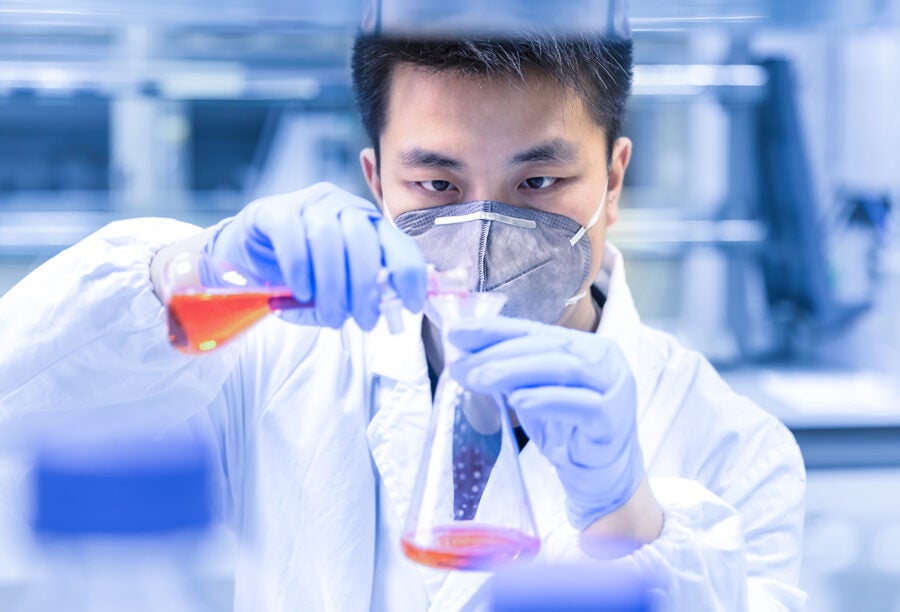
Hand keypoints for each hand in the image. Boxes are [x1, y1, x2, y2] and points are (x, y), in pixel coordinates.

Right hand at [206, 182, 426, 329]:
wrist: (244, 262)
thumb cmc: (299, 277)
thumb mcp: (337, 290)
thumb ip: (359, 295)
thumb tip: (383, 309)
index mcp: (367, 224)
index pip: (398, 241)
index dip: (409, 273)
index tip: (410, 304)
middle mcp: (342, 206)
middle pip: (363, 240)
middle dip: (367, 287)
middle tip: (364, 321)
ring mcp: (307, 203)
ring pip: (328, 238)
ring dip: (334, 284)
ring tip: (331, 315)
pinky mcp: (273, 210)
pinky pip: (291, 234)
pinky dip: (299, 267)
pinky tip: (302, 291)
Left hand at [448, 316, 644, 529]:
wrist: (600, 475)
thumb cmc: (566, 429)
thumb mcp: (533, 394)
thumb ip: (509, 372)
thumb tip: (462, 356)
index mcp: (583, 345)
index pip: (532, 331)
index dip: (493, 330)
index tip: (456, 332)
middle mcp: (602, 358)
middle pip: (544, 346)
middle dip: (498, 354)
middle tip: (461, 366)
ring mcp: (612, 386)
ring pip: (562, 368)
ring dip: (515, 371)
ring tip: (480, 379)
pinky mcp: (612, 418)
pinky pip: (579, 404)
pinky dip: (546, 399)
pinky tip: (518, 401)